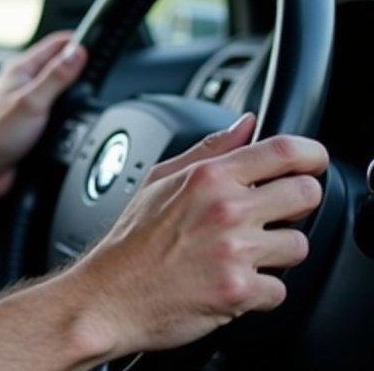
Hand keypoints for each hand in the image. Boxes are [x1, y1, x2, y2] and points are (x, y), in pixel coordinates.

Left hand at [0, 31, 87, 197]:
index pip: (57, 43)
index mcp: (22, 69)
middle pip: (60, 63)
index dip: (79, 41)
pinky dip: (68, 107)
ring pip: (59, 86)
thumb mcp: (32, 101)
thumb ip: (56, 76)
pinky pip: (55, 106)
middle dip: (80, 63)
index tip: (99, 44)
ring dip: (75, 87)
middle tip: (100, 66)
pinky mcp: (31, 118)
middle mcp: (24, 81)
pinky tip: (76, 113)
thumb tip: (78, 52)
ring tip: (92, 86)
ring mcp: (27, 100)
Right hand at [64, 113, 327, 357]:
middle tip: (273, 215)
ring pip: (299, 246)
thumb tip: (247, 124)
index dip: (309, 155)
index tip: (310, 163)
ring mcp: (235, 251)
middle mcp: (225, 209)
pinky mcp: (240, 291)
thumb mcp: (160, 178)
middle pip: (306, 195)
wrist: (109, 295)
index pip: (284, 151)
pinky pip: (280, 290)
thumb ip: (210, 148)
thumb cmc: (131, 240)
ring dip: (278, 253)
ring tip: (244, 254)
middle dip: (296, 206)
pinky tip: (232, 281)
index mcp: (208, 177)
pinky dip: (260, 291)